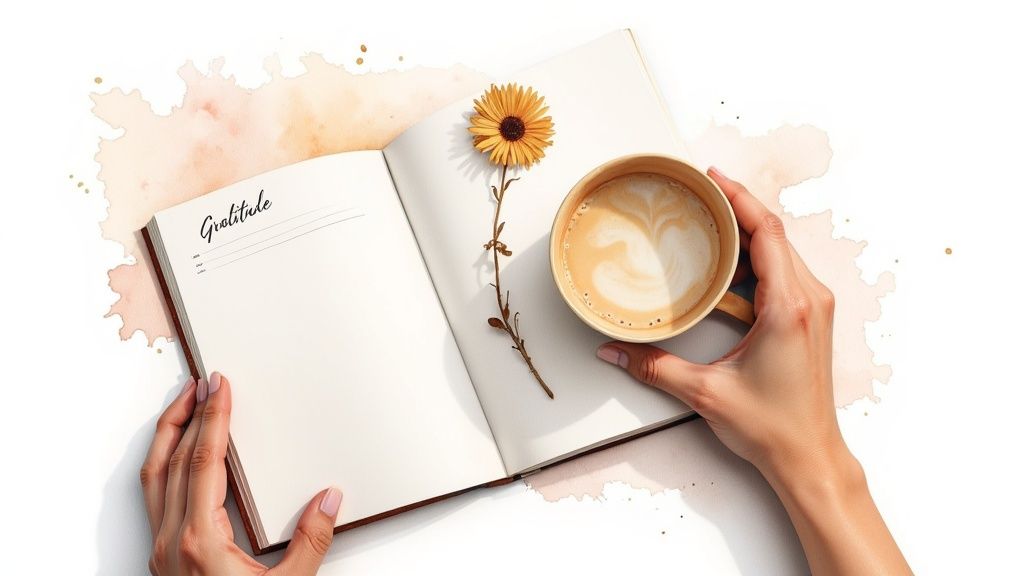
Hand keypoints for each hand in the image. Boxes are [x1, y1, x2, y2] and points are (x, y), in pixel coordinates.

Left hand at [141, 372, 341, 574]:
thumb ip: (310, 544)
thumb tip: (329, 500)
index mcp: (200, 542)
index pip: (203, 463)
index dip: (212, 419)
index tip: (219, 386)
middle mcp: (172, 542)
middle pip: (168, 461)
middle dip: (184, 415)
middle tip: (200, 382)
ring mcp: (162, 550)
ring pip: (153, 477)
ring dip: (168, 436)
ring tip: (184, 406)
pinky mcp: (163, 558)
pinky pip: (155, 496)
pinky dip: (166, 464)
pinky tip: (181, 456)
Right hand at [597, 167, 910, 574]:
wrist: (810, 456)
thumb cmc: (772, 427)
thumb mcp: (705, 393)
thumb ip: (654, 367)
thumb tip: (615, 351)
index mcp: (789, 307)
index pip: (766, 233)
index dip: (739, 199)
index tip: (712, 178)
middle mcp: (809, 300)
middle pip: (774, 234)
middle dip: (739, 206)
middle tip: (703, 190)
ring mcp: (813, 309)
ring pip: (781, 251)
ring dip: (748, 231)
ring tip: (712, 217)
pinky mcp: (809, 320)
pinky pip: (784, 272)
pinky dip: (756, 257)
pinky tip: (729, 260)